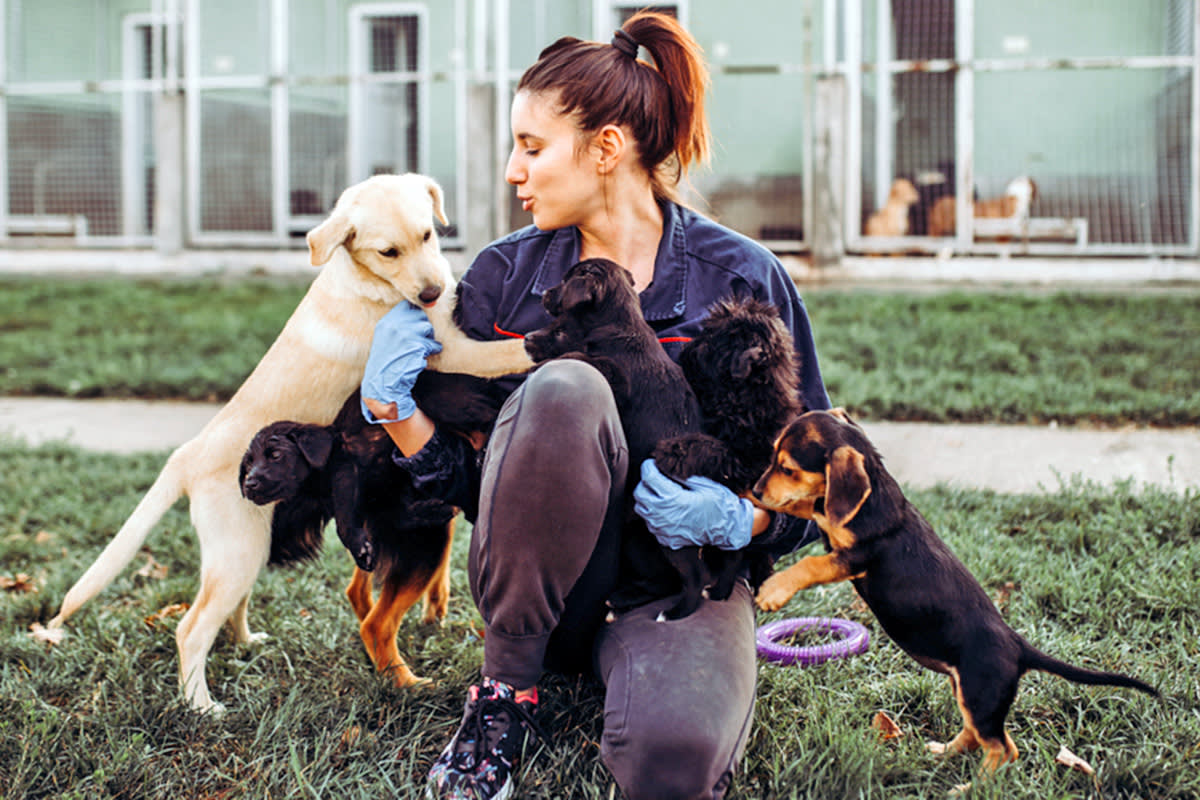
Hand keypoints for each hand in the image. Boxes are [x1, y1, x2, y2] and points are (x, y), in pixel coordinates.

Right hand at [361, 302, 442, 422]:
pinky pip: (434, 344)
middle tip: (419, 341)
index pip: (407, 305)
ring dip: (428, 339)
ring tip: (420, 350)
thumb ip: (399, 324)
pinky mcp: (416, 346)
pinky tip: (422, 358)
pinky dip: (433, 351)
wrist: (383, 385)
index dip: (415, 314)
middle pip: (420, 315)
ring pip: (428, 328)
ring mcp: (405, 334)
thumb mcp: (386, 338)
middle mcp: (394, 325)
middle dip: (423, 327)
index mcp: (386, 322)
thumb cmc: (387, 363)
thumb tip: (419, 310)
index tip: (416, 324)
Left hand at [633, 459, 753, 550]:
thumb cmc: (720, 506)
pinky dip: (654, 515)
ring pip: (641, 509)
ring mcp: (663, 529)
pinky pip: (650, 524)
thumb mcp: (705, 484)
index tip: (653, 463)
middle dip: (645, 482)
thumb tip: (667, 466)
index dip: (649, 466)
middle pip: (639, 493)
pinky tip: (666, 509)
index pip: (648, 477)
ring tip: (660, 494)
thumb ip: (683, 475)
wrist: (729, 530)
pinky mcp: (665, 538)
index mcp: (673, 499)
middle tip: (656, 478)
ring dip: (647, 499)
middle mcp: (663, 515)